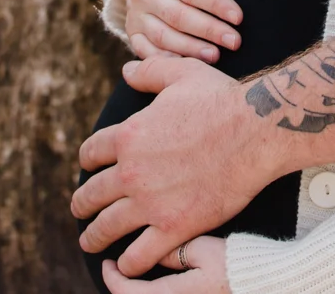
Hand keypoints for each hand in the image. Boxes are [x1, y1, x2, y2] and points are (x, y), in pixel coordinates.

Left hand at [75, 57, 278, 276]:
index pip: (91, 153)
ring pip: (106, 227)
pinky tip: (125, 263)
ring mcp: (150, 203)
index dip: (87, 160)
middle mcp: (131, 172)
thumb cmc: (221, 99)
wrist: (255, 131)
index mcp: (128, 135)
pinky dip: (127, 263)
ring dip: (93, 236)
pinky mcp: (174, 227)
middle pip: (91, 193)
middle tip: (79, 209)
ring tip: (89, 241)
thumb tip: (126, 69)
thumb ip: (149, 71)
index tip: (89, 167)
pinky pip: (139, 255)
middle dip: (81, 203)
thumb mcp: (181, 73)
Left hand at [101, 236, 226, 292]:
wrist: (266, 281)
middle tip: (115, 269)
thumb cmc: (238, 263)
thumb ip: (171, 252)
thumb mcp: (202, 249)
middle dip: (120, 288)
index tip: (107, 263)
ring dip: (136, 293)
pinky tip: (154, 285)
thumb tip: (151, 251)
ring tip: (132, 276)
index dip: (112, 277)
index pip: (127, 292)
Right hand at [125, 0, 242, 62]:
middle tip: (234, 41)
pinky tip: (189, 66)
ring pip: (163, 36)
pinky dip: (167, 61)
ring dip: (191, 49)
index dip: (215, 3)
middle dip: (209, 30)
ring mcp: (135, 14)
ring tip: (217, 55)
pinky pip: (147, 51)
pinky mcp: (133, 32)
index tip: (238, 16)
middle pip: (178, 15)